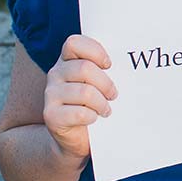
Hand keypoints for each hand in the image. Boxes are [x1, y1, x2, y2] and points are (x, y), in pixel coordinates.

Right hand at [43, 35, 117, 160]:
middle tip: (114, 94)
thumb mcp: (97, 83)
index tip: (109, 65)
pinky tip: (94, 119)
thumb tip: (131, 61)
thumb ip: (104, 69)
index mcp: (67, 61)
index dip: (94, 51)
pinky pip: (79, 113)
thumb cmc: (92, 105)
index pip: (74, 43)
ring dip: (102, 103)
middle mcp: (55, 74)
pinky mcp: (50, 115)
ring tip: (106, 109)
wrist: (75, 138)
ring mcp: (50, 94)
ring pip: (84, 92)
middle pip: (84, 68)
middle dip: (106, 83)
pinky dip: (92, 117)